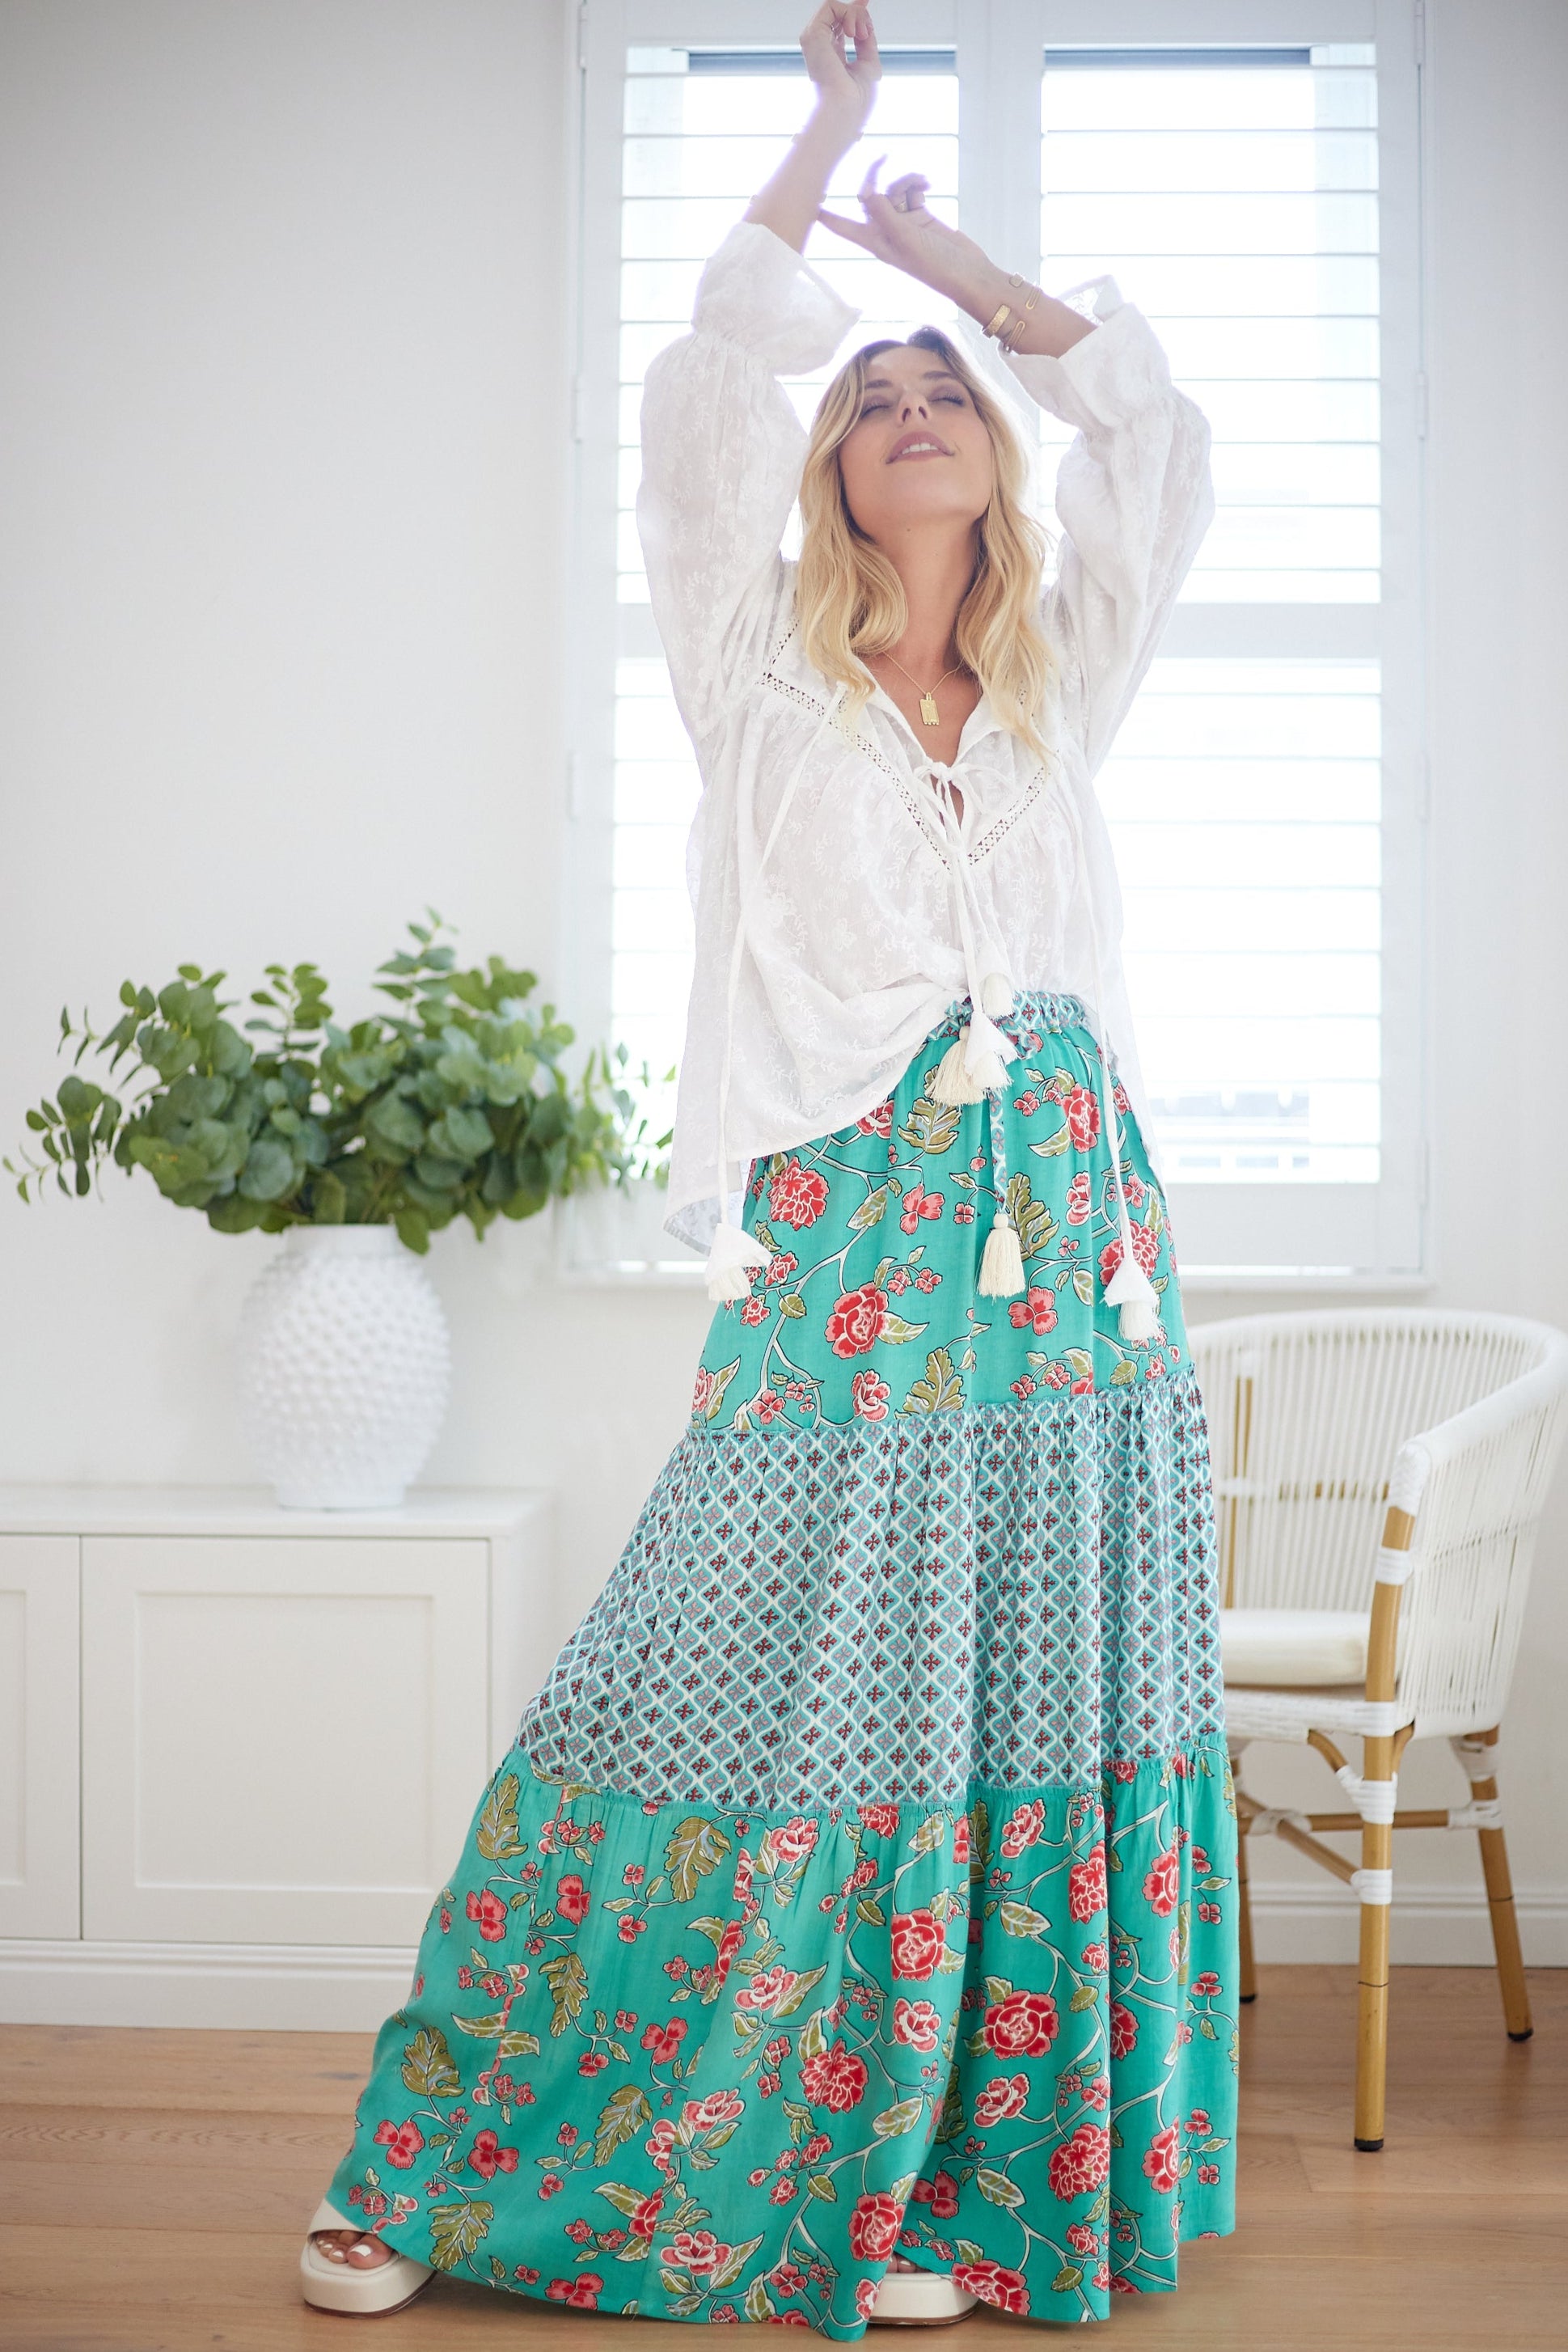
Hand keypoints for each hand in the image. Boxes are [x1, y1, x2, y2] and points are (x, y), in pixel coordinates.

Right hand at [799, 3, 880, 129]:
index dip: (853, 11)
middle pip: (840, 14)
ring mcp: (815, 40)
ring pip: (836, 7)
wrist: (845, 110)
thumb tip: (865, 24)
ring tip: (861, 35)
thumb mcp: (870, 65)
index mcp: (832, 57)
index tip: (865, 1)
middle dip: (859, 14)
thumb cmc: (856, 101)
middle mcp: (821, 47)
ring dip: (856, 15)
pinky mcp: (812, 34)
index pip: (840, 24)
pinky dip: (848, 13)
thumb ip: (867, 43)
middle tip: (866, 35)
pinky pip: (831, 5)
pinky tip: (853, 32)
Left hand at [816, 156, 992, 301]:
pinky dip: (917, 183)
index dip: (827, 214)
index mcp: (875, 241)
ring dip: (905, 180)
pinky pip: (911, 191)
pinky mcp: (920, 216)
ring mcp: (903, 222)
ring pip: (893, 190)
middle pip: (869, 197)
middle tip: (882, 158)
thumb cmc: (935, 265)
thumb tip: (867, 192)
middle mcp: (885, 231)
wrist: (966, 272)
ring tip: (923, 182)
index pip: (843, 227)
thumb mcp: (906, 239)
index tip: (810, 202)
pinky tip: (928, 184)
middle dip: (876, 177)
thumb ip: (884, 213)